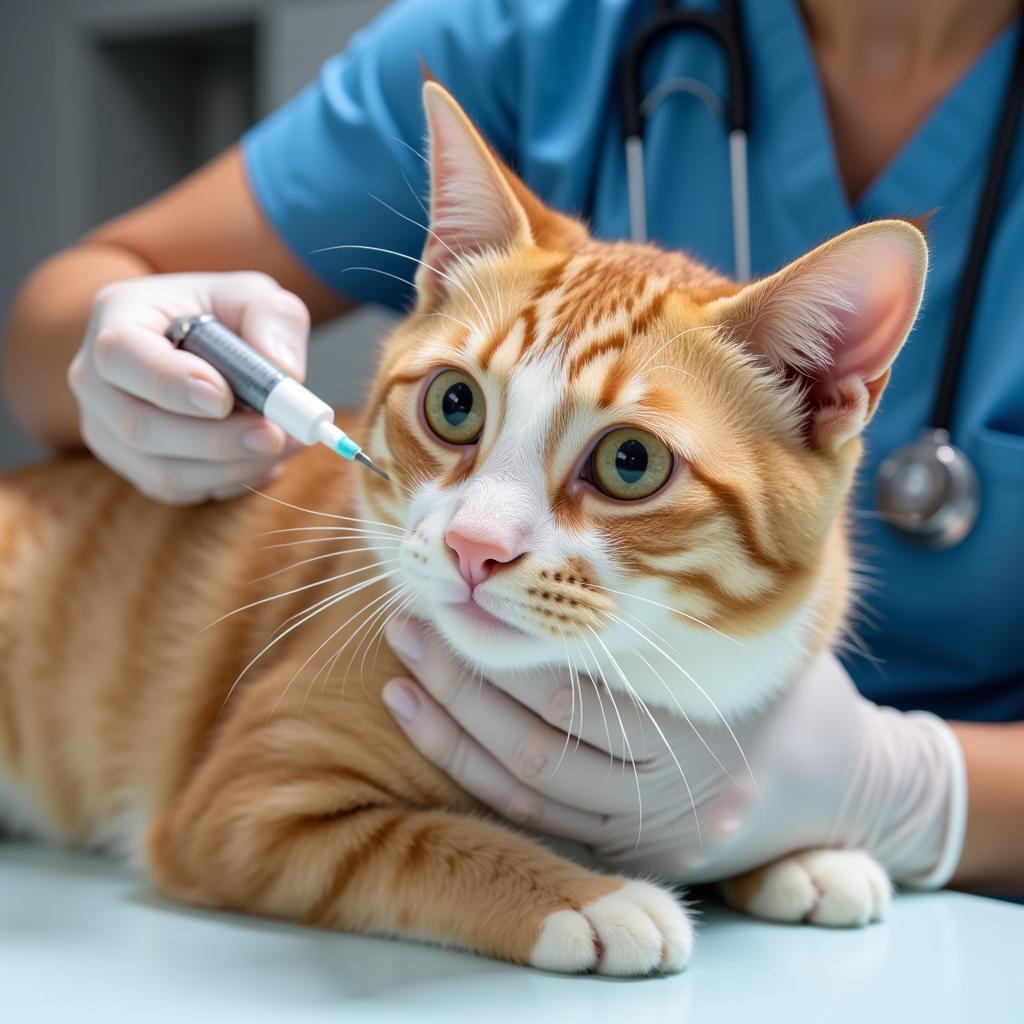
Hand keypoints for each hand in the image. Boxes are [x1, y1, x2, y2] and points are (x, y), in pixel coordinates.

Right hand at [68, 271, 309, 503]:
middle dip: (215, 439)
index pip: (121, 355)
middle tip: (273, 435)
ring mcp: (108, 428)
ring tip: (284, 446)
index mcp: (118, 317)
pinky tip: (264, 460)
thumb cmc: (225, 314)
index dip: (171, 384)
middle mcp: (97, 378)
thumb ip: (274, 318)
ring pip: (160, 471)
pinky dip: (228, 482)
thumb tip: (283, 370)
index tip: (225, 399)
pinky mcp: (135, 465)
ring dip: (231, 468)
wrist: (205, 342)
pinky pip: (178, 491)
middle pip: (138, 426)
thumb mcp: (256, 295)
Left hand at [382, 620, 965, 887]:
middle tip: (411, 621)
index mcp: (704, 723)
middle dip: (465, 679)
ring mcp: (649, 830)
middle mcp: (674, 788)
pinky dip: (475, 773)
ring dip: (454, 729)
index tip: (457, 597)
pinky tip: (429, 725)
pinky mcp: (631, 852)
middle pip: (542, 738)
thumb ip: (680, 588)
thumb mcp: (755, 625)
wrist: (840, 777)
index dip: (504, 649)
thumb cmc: (784, 678)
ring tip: (402, 671)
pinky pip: (537, 818)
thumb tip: (617, 496)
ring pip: (530, 785)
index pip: (577, 689)